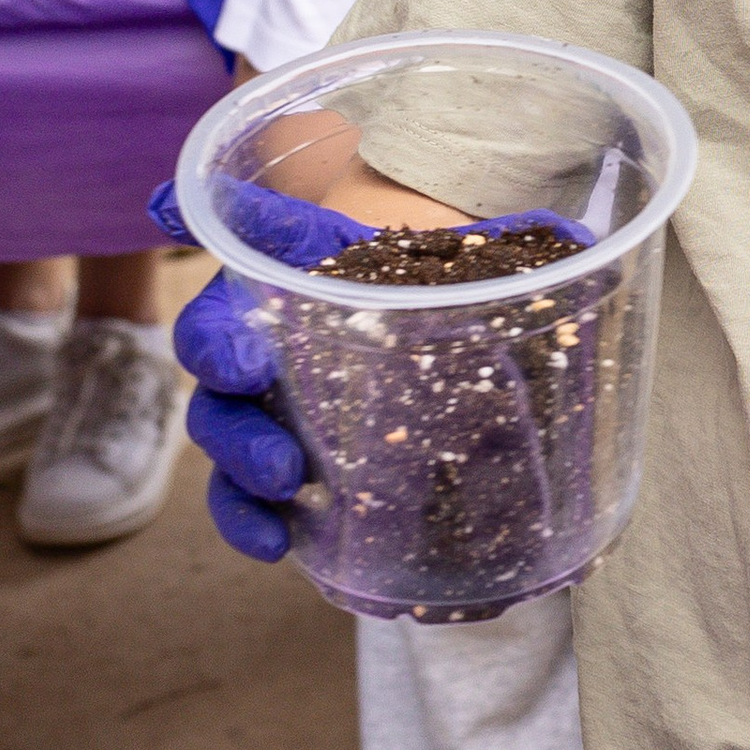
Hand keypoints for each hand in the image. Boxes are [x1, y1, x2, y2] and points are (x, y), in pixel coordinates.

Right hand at [151, 179, 597, 559]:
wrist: (479, 416)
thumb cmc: (465, 325)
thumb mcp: (490, 288)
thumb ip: (519, 258)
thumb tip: (580, 244)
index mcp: (315, 269)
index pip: (253, 231)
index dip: (206, 207)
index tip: (169, 207)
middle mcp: (278, 337)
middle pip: (216, 337)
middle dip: (221, 352)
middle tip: (251, 372)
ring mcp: (272, 413)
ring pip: (220, 426)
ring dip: (237, 451)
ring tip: (283, 477)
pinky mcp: (283, 483)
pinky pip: (244, 503)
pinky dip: (249, 523)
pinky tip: (277, 542)